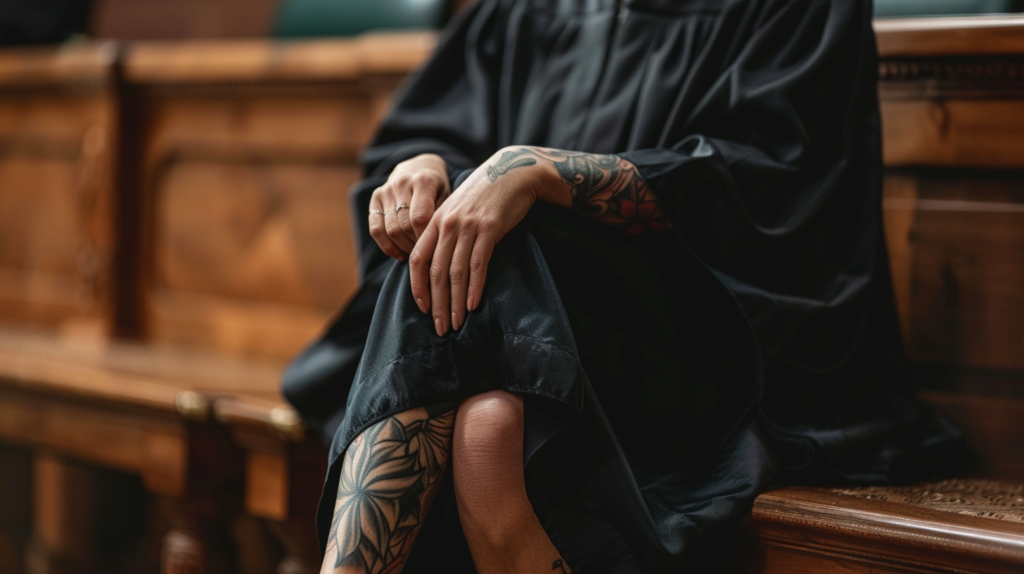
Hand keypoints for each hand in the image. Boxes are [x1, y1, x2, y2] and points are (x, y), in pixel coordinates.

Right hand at [369, 154, 449, 259]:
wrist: (420, 166)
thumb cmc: (439, 188)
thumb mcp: (448, 197)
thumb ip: (441, 217)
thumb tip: (435, 248)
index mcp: (423, 181)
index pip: (419, 218)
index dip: (425, 238)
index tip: (434, 248)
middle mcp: (401, 183)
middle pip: (404, 226)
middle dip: (415, 245)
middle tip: (426, 254)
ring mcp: (386, 190)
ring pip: (390, 230)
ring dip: (403, 247)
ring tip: (415, 253)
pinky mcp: (375, 198)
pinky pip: (375, 228)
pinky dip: (386, 246)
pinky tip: (399, 254)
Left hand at [409, 147, 547, 335]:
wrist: (512, 173)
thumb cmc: (485, 197)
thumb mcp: (458, 211)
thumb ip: (445, 234)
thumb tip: (437, 267)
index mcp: (435, 221)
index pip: (417, 259)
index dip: (417, 287)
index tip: (423, 309)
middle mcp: (447, 224)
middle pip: (435, 272)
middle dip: (437, 304)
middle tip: (440, 328)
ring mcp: (468, 226)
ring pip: (456, 272)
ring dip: (455, 302)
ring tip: (456, 323)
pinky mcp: (489, 229)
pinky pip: (478, 264)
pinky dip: (474, 288)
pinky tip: (473, 305)